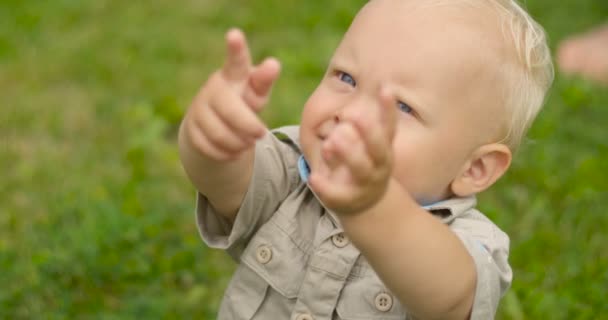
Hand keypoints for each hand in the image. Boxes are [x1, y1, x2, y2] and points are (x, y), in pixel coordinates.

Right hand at [181, 28, 280, 160]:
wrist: (212, 126)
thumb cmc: (242, 102)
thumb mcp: (256, 92)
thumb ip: (263, 80)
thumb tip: (273, 64)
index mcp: (233, 75)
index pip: (236, 61)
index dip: (236, 49)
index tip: (235, 34)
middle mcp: (213, 88)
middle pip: (231, 110)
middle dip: (249, 126)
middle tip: (262, 134)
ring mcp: (199, 108)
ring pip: (221, 133)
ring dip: (240, 143)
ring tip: (248, 142)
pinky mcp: (191, 129)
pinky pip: (211, 147)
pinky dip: (227, 154)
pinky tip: (233, 150)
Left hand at [309, 87, 398, 214]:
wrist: (366, 204)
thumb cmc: (364, 164)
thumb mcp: (368, 145)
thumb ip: (361, 126)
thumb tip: (353, 106)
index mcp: (384, 148)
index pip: (389, 126)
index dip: (389, 109)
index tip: (385, 88)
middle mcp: (379, 166)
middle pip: (378, 148)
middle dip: (368, 132)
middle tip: (351, 115)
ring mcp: (365, 184)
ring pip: (360, 170)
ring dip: (347, 154)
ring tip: (330, 141)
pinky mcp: (347, 199)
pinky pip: (337, 194)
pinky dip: (325, 186)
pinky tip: (313, 177)